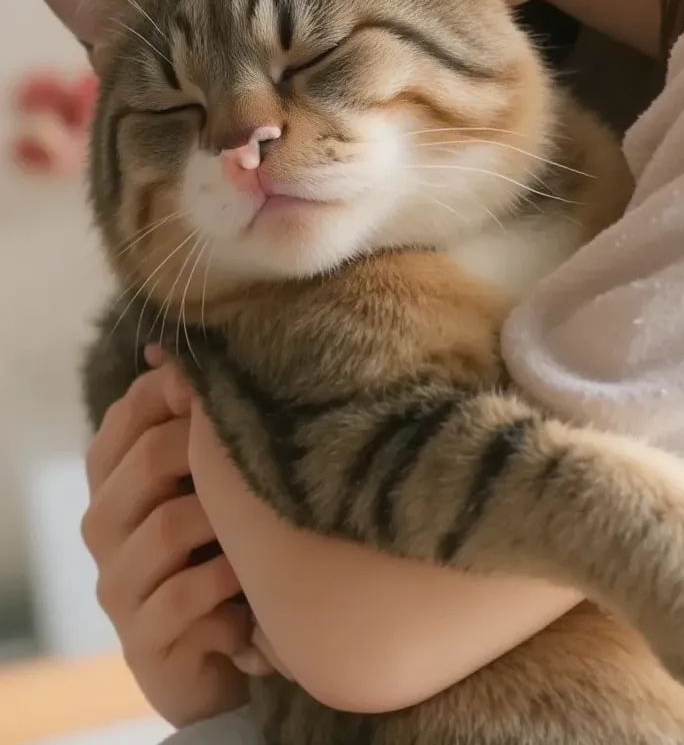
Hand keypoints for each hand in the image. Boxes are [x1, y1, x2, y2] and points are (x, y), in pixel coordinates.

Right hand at [81, 352, 272, 727]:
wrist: (213, 653)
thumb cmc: (215, 547)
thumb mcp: (209, 480)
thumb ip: (201, 420)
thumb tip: (195, 344)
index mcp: (112, 473)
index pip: (132, 408)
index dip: (185, 390)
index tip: (237, 387)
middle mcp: (102, 522)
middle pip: (153, 456)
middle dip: (215, 452)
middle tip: (266, 459)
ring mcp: (116, 582)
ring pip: (172, 523)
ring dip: (231, 524)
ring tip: (266, 529)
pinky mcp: (141, 637)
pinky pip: (186, 592)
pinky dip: (228, 583)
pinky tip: (254, 585)